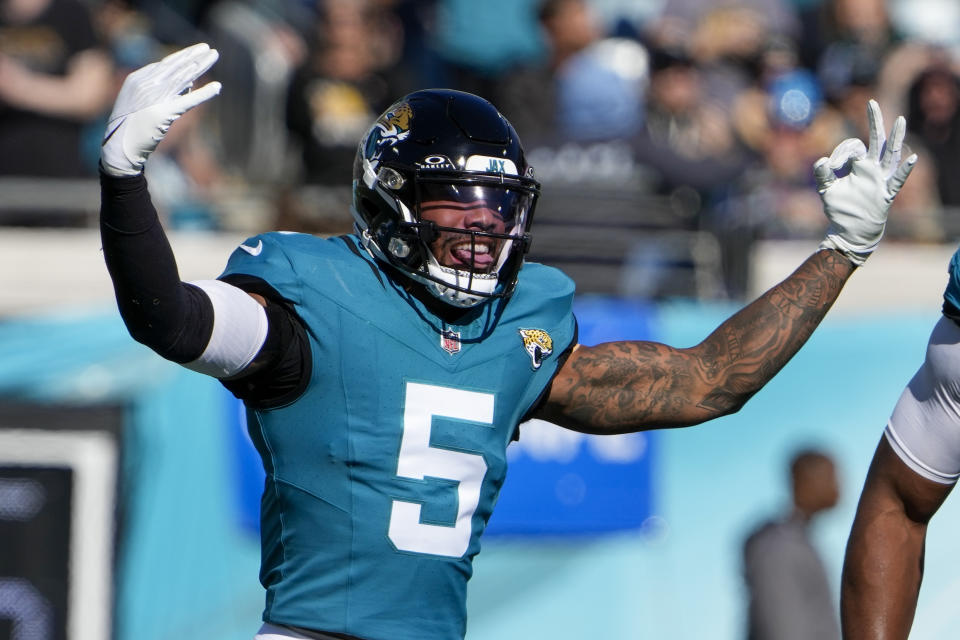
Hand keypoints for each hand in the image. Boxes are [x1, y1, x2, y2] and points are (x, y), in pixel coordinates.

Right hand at [100, 43, 220, 176]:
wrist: (119, 147)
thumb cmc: (131, 128)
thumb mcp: (143, 104)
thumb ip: (163, 92)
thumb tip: (189, 83)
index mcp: (137, 80)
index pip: (165, 65)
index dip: (183, 57)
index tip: (198, 52)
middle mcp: (145, 85)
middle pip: (175, 66)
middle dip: (194, 56)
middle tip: (210, 49)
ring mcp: (153, 98)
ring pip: (182, 77)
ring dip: (200, 66)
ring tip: (215, 56)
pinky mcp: (164, 113)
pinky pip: (188, 101)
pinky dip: (204, 94)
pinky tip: (217, 87)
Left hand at [815, 99, 916, 265]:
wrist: (851, 230)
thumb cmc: (840, 209)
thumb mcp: (826, 190)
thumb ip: (822, 175)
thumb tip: (821, 160)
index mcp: (858, 166)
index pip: (854, 148)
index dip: (841, 154)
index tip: (831, 167)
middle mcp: (872, 169)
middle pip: (877, 141)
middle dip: (875, 122)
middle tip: (871, 104)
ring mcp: (881, 180)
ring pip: (891, 154)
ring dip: (895, 138)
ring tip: (900, 121)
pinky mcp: (886, 193)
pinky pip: (897, 180)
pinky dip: (904, 170)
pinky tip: (912, 159)